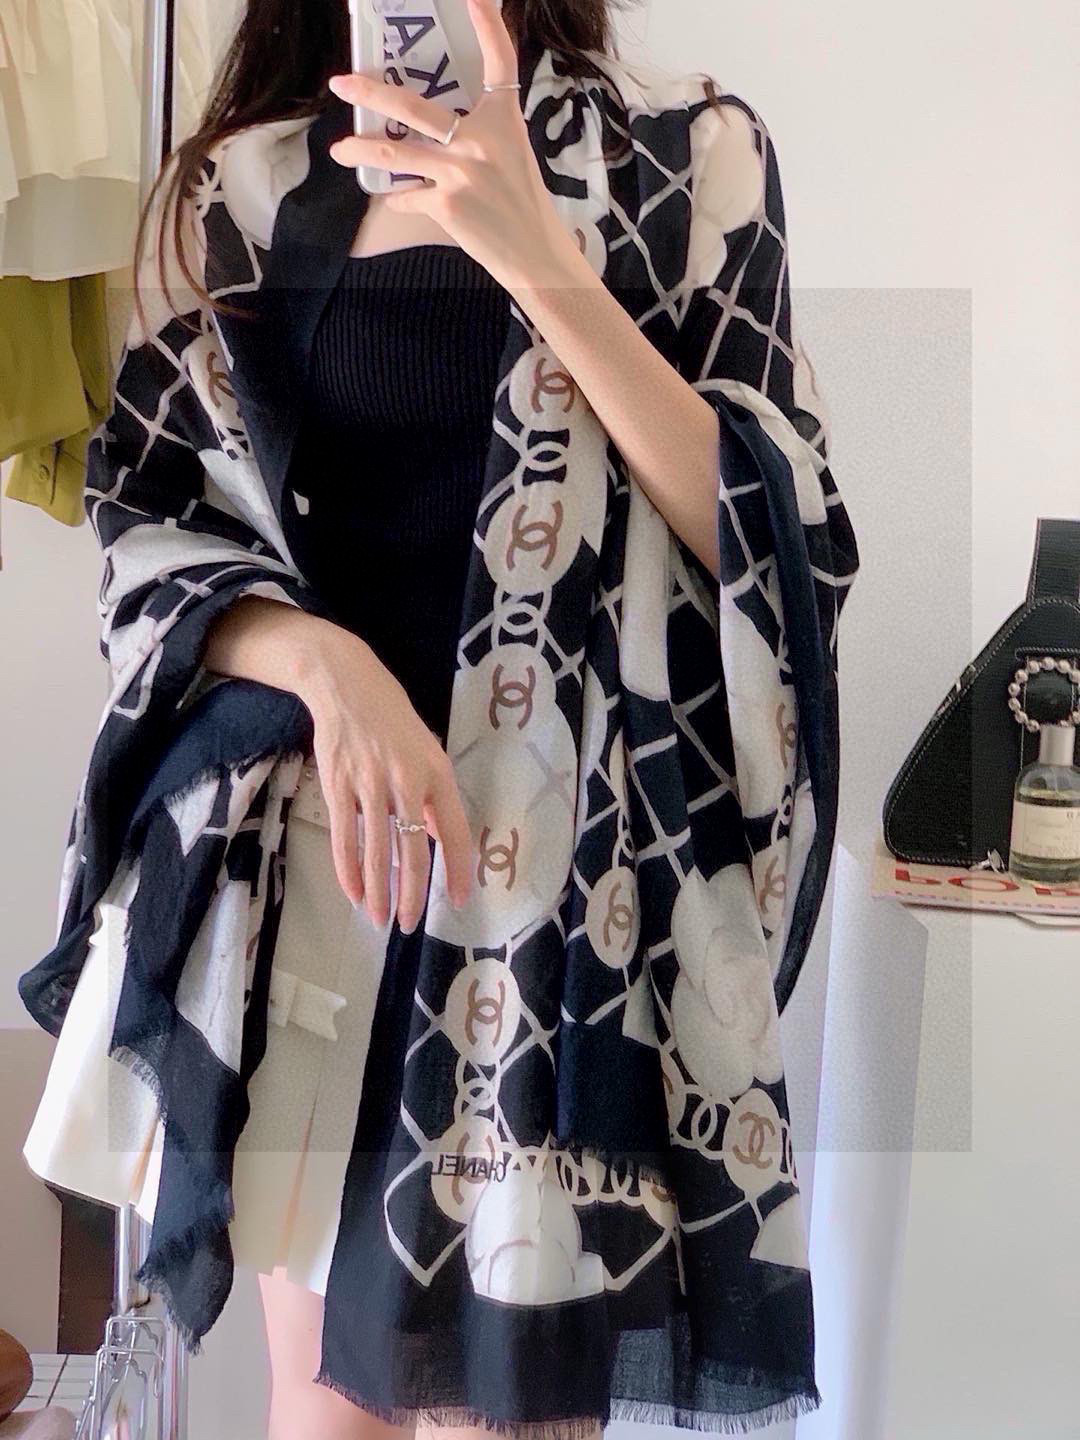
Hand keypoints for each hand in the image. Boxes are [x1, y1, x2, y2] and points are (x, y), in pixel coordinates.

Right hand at [299, 628, 475, 933]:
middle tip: (409, 924)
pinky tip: (354, 892)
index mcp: (437, 773)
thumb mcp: (427, 751)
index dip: (457, 870)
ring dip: (379, 892)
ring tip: (380, 919)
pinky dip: (349, 870)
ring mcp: (370, 784)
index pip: (454, 832)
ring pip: (377, 851)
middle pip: (412, 851)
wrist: (347, 684)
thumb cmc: (392, 721)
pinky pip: (345, 837)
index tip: (458, 901)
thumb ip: (432, 795)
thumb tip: (434, 839)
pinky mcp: (338, 785)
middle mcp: (407, 781)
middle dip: (412, 894)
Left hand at [326, 0, 580, 291]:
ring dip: (360, 152)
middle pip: (414, 107)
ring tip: (338, 151)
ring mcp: (460, 173)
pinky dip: (402, 199)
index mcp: (503, 120)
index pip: (499, 62)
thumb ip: (477, 134)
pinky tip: (399, 199)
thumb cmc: (522, 203)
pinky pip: (409, 197)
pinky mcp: (446, 206)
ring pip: (395, 155)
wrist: (534, 253)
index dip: (488, 24)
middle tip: (341, 83)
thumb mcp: (510, 153)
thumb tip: (433, 128)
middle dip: (371, 92)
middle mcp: (480, 140)